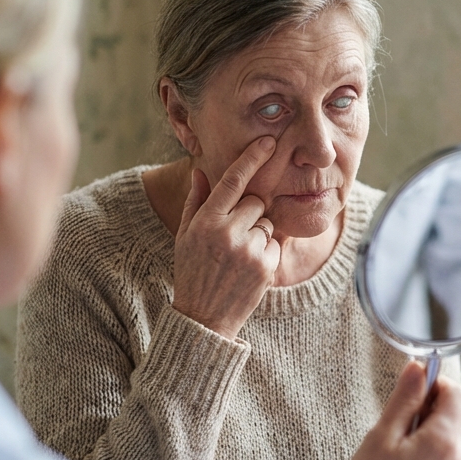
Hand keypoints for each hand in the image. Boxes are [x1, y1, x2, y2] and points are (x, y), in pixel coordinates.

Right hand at [171, 136, 280, 339]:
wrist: (203, 318)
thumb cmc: (192, 271)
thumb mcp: (185, 236)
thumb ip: (196, 202)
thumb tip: (201, 171)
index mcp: (205, 222)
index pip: (232, 181)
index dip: (251, 159)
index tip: (269, 141)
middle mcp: (227, 233)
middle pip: (256, 202)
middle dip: (250, 213)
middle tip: (233, 237)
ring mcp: (248, 250)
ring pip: (267, 223)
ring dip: (258, 234)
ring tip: (237, 257)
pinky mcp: (266, 266)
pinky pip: (275, 244)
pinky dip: (266, 252)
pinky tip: (248, 268)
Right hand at [328, 361, 460, 459]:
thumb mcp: (381, 437)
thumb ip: (404, 399)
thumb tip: (419, 367)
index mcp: (444, 441)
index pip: (457, 394)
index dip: (435, 386)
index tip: (411, 393)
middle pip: (454, 418)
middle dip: (428, 414)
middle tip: (395, 429)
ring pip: (449, 444)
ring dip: (428, 439)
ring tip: (396, 458)